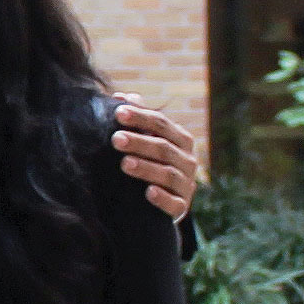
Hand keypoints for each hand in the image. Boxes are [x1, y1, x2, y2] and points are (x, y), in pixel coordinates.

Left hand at [110, 96, 202, 219]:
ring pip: (169, 174)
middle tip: (115, 139)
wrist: (164, 205)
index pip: (161, 124)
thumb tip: (120, 96)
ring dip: (147, 168)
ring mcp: (186, 185)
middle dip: (139, 142)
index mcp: (180, 140)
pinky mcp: (182, 208)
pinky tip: (148, 193)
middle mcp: (187, 160)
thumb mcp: (147, 141)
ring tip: (124, 164)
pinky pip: (175, 203)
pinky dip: (163, 198)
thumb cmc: (153, 165)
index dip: (140, 117)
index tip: (117, 113)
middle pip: (164, 148)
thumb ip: (138, 120)